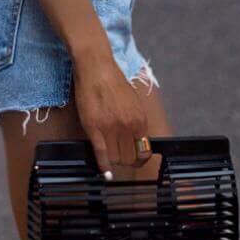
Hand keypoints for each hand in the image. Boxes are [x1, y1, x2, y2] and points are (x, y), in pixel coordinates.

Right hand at [73, 52, 148, 173]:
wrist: (97, 68)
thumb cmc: (114, 83)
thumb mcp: (133, 103)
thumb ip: (135, 123)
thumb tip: (136, 141)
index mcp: (140, 120)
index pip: (144, 151)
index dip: (139, 159)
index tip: (134, 160)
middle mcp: (128, 126)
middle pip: (129, 158)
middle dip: (125, 161)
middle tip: (119, 158)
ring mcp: (111, 128)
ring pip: (115, 159)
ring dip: (113, 161)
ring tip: (109, 156)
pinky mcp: (94, 128)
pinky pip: (101, 154)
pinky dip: (103, 166)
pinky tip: (104, 171)